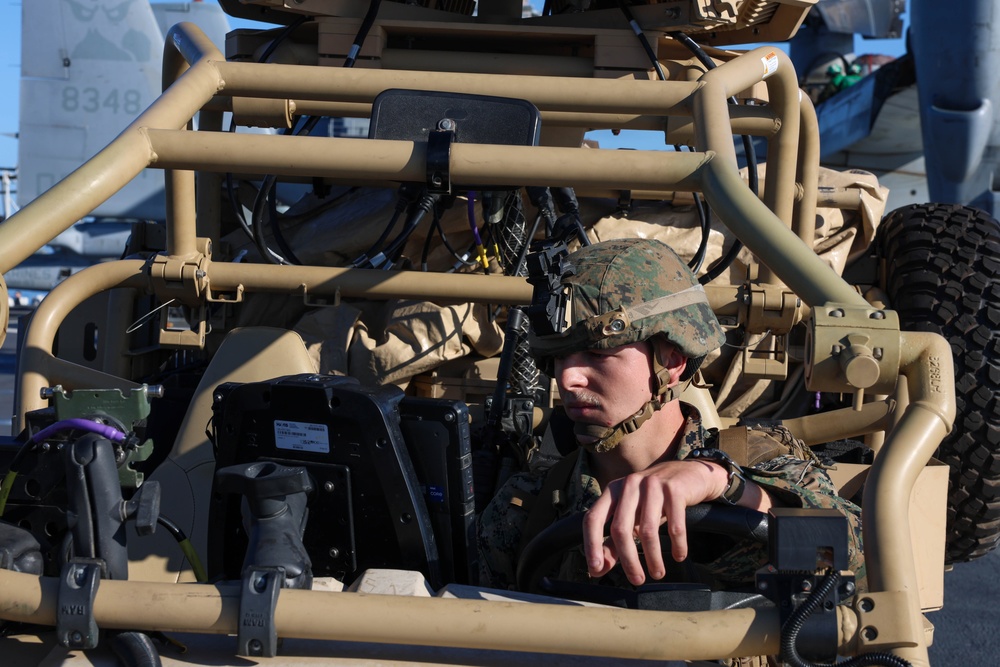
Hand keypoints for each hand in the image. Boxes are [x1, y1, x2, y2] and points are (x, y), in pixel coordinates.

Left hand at [582, 459, 728, 585]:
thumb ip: (613, 541)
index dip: (591, 544)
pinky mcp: (674, 489)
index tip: (595, 569)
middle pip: (620, 528)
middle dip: (628, 559)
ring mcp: (652, 485)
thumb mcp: (632, 517)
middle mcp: (629, 485)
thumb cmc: (655, 500)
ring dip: (653, 557)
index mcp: (613, 491)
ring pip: (647, 530)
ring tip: (657, 573)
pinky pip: (675, 525)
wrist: (689, 475)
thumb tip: (598, 569)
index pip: (593, 518)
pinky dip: (677, 545)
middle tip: (637, 580)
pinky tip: (678, 556)